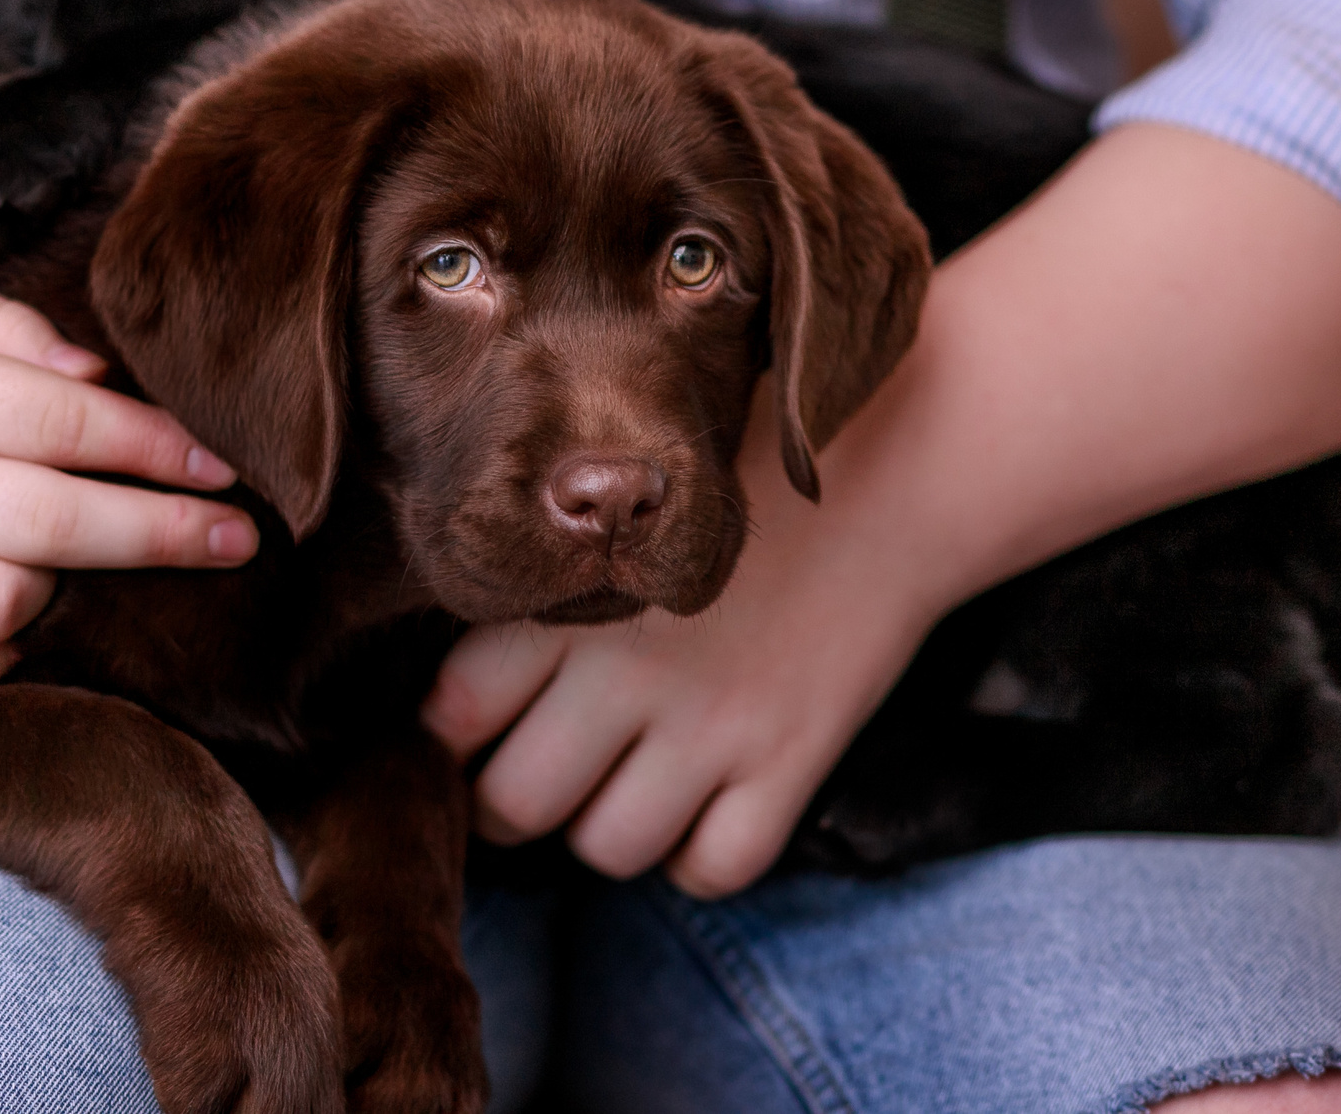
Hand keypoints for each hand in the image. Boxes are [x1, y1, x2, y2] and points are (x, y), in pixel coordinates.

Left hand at [421, 376, 943, 898]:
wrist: (892, 472)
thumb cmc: (735, 475)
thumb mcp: (617, 505)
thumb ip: (539, 573)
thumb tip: (451, 653)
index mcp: (569, 600)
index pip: (453, 716)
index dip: (449, 738)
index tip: (471, 729)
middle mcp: (630, 670)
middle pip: (516, 803)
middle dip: (511, 804)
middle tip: (535, 775)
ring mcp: (714, 724)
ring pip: (608, 848)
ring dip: (606, 830)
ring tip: (623, 783)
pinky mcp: (792, 760)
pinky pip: (713, 868)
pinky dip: (698, 855)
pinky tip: (703, 806)